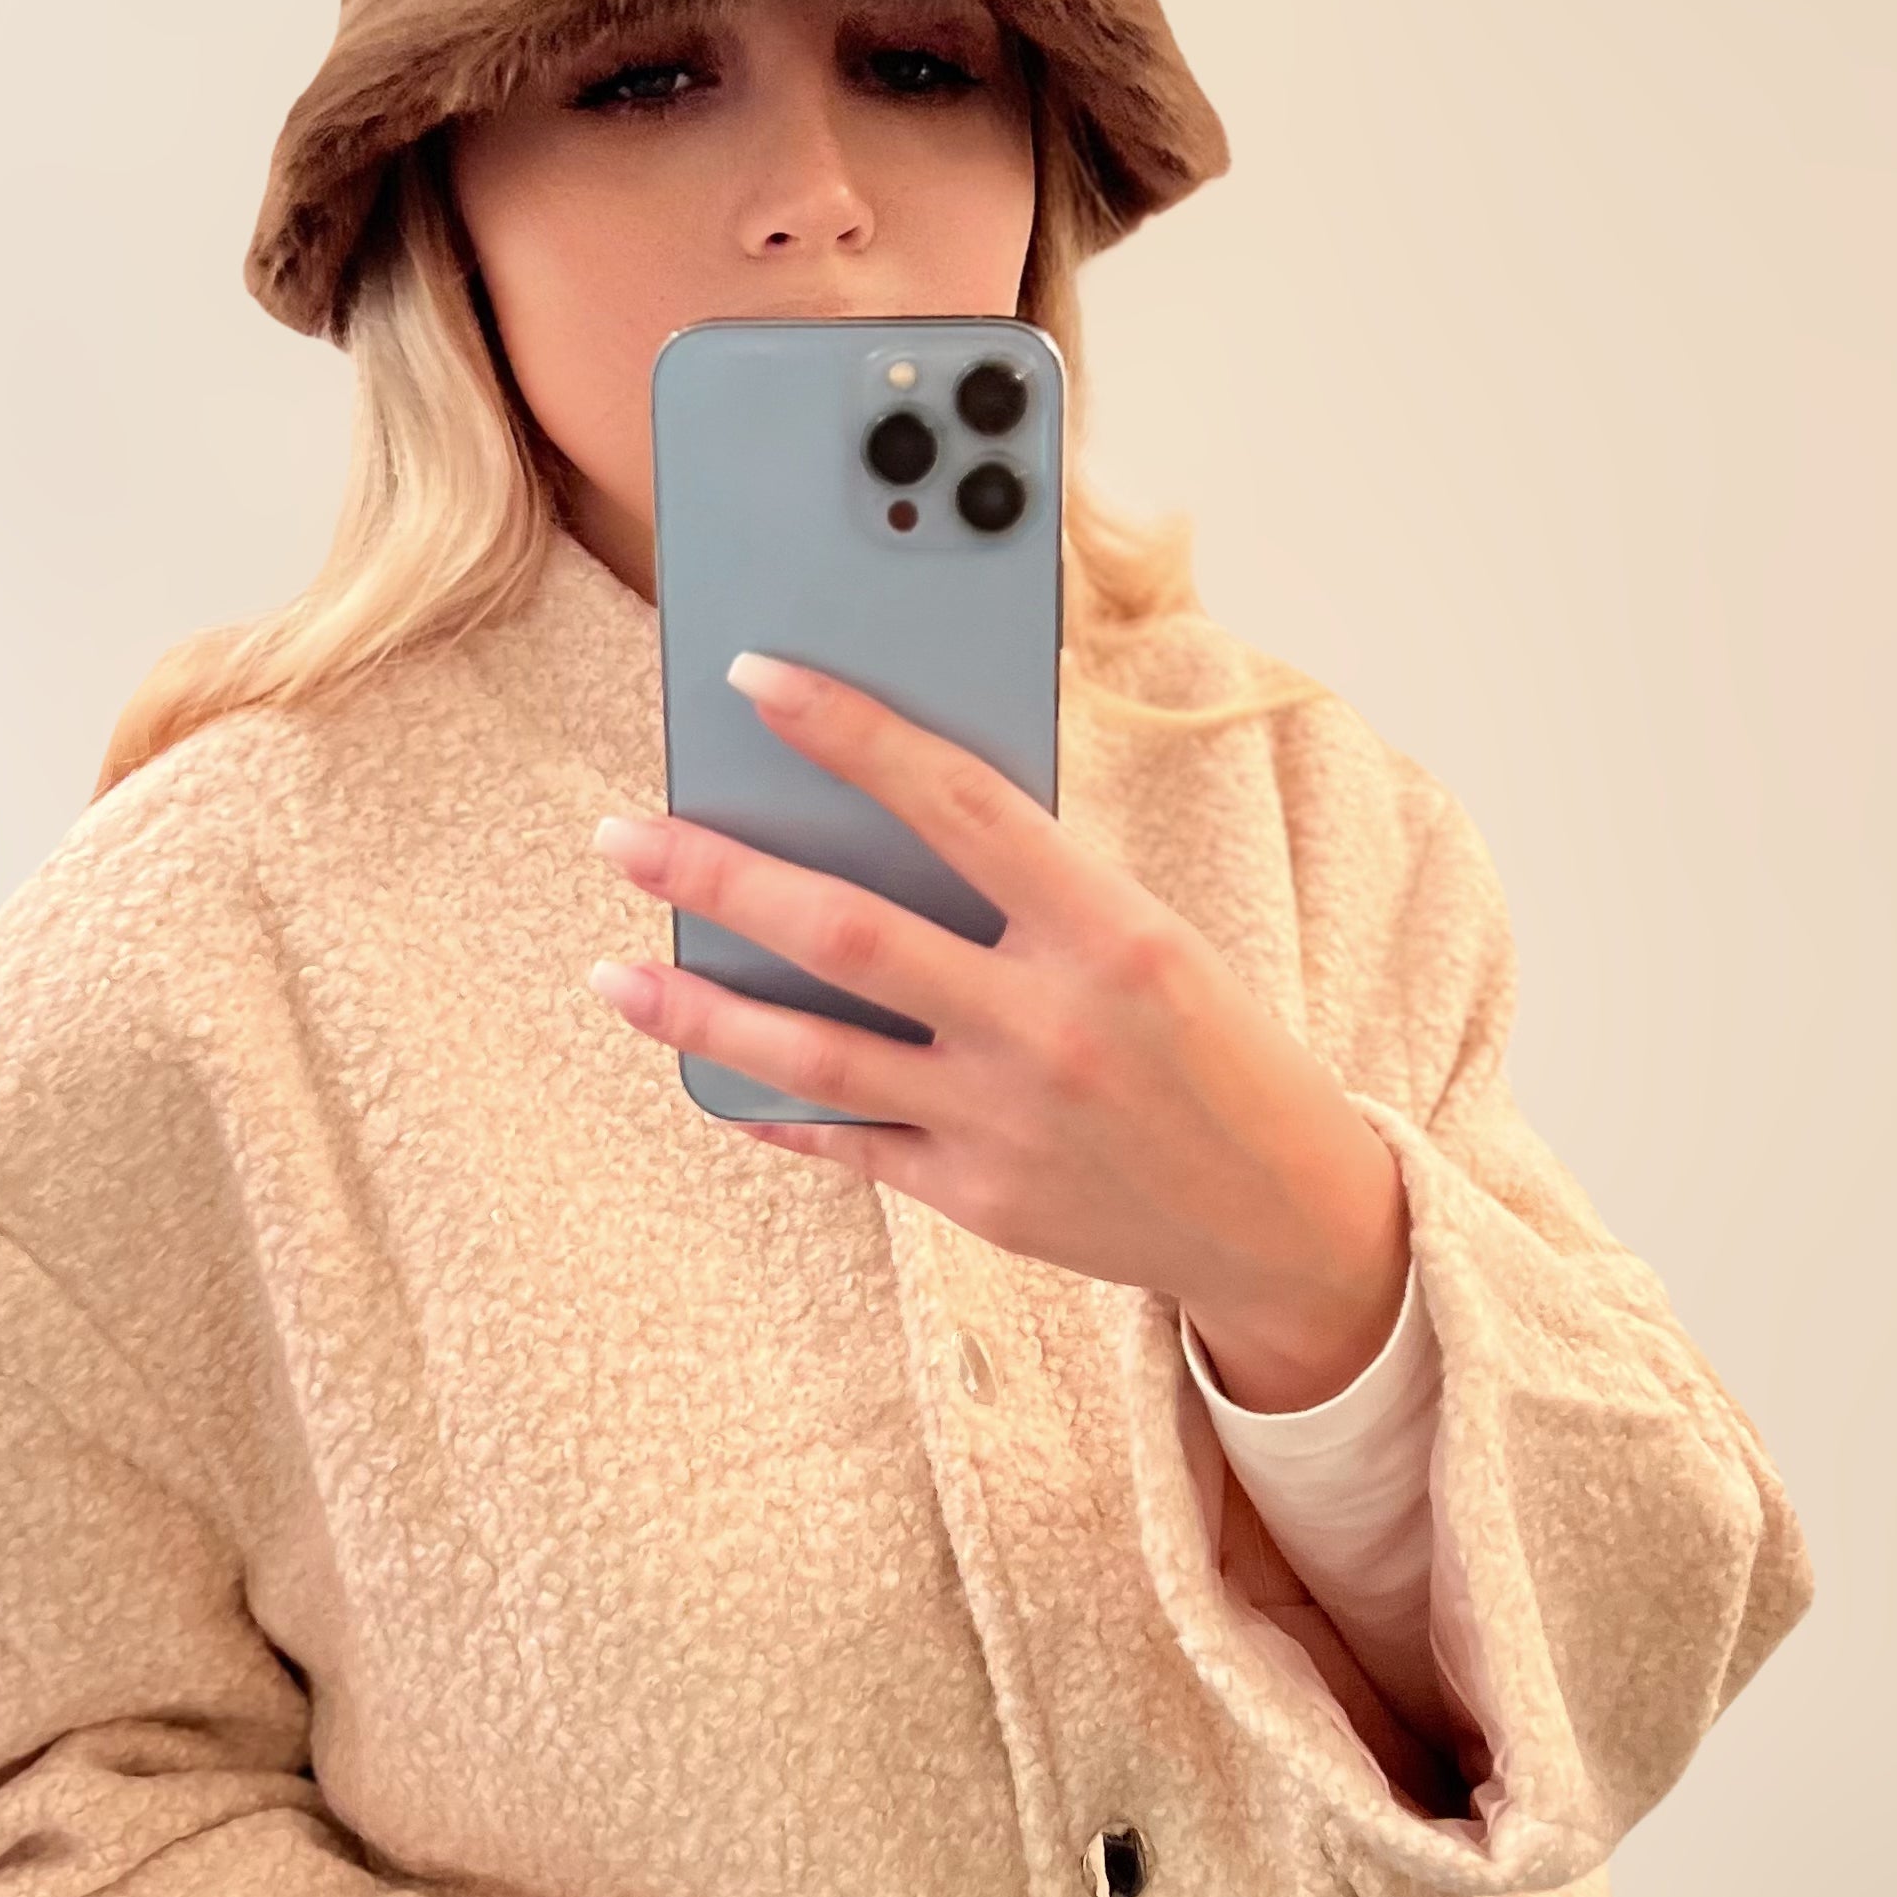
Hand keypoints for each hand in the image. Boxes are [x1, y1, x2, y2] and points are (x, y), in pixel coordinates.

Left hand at [588, 653, 1408, 1409]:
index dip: (847, 734)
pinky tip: (705, 1073)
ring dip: (697, 1012)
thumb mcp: (1153, 941)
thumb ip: (1033, 890)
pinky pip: (844, 1142)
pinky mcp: (976, 1199)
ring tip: (612, 973)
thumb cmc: (1213, 1049)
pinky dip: (769, 1106)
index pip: (957, 802)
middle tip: (625, 835)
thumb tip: (881, 824)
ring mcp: (1003, 1120)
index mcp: (1109, 932)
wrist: (1284, 1217)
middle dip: (717, 878)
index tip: (752, 678)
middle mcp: (1048, 1025)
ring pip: (812, 1054)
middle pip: (845, 933)